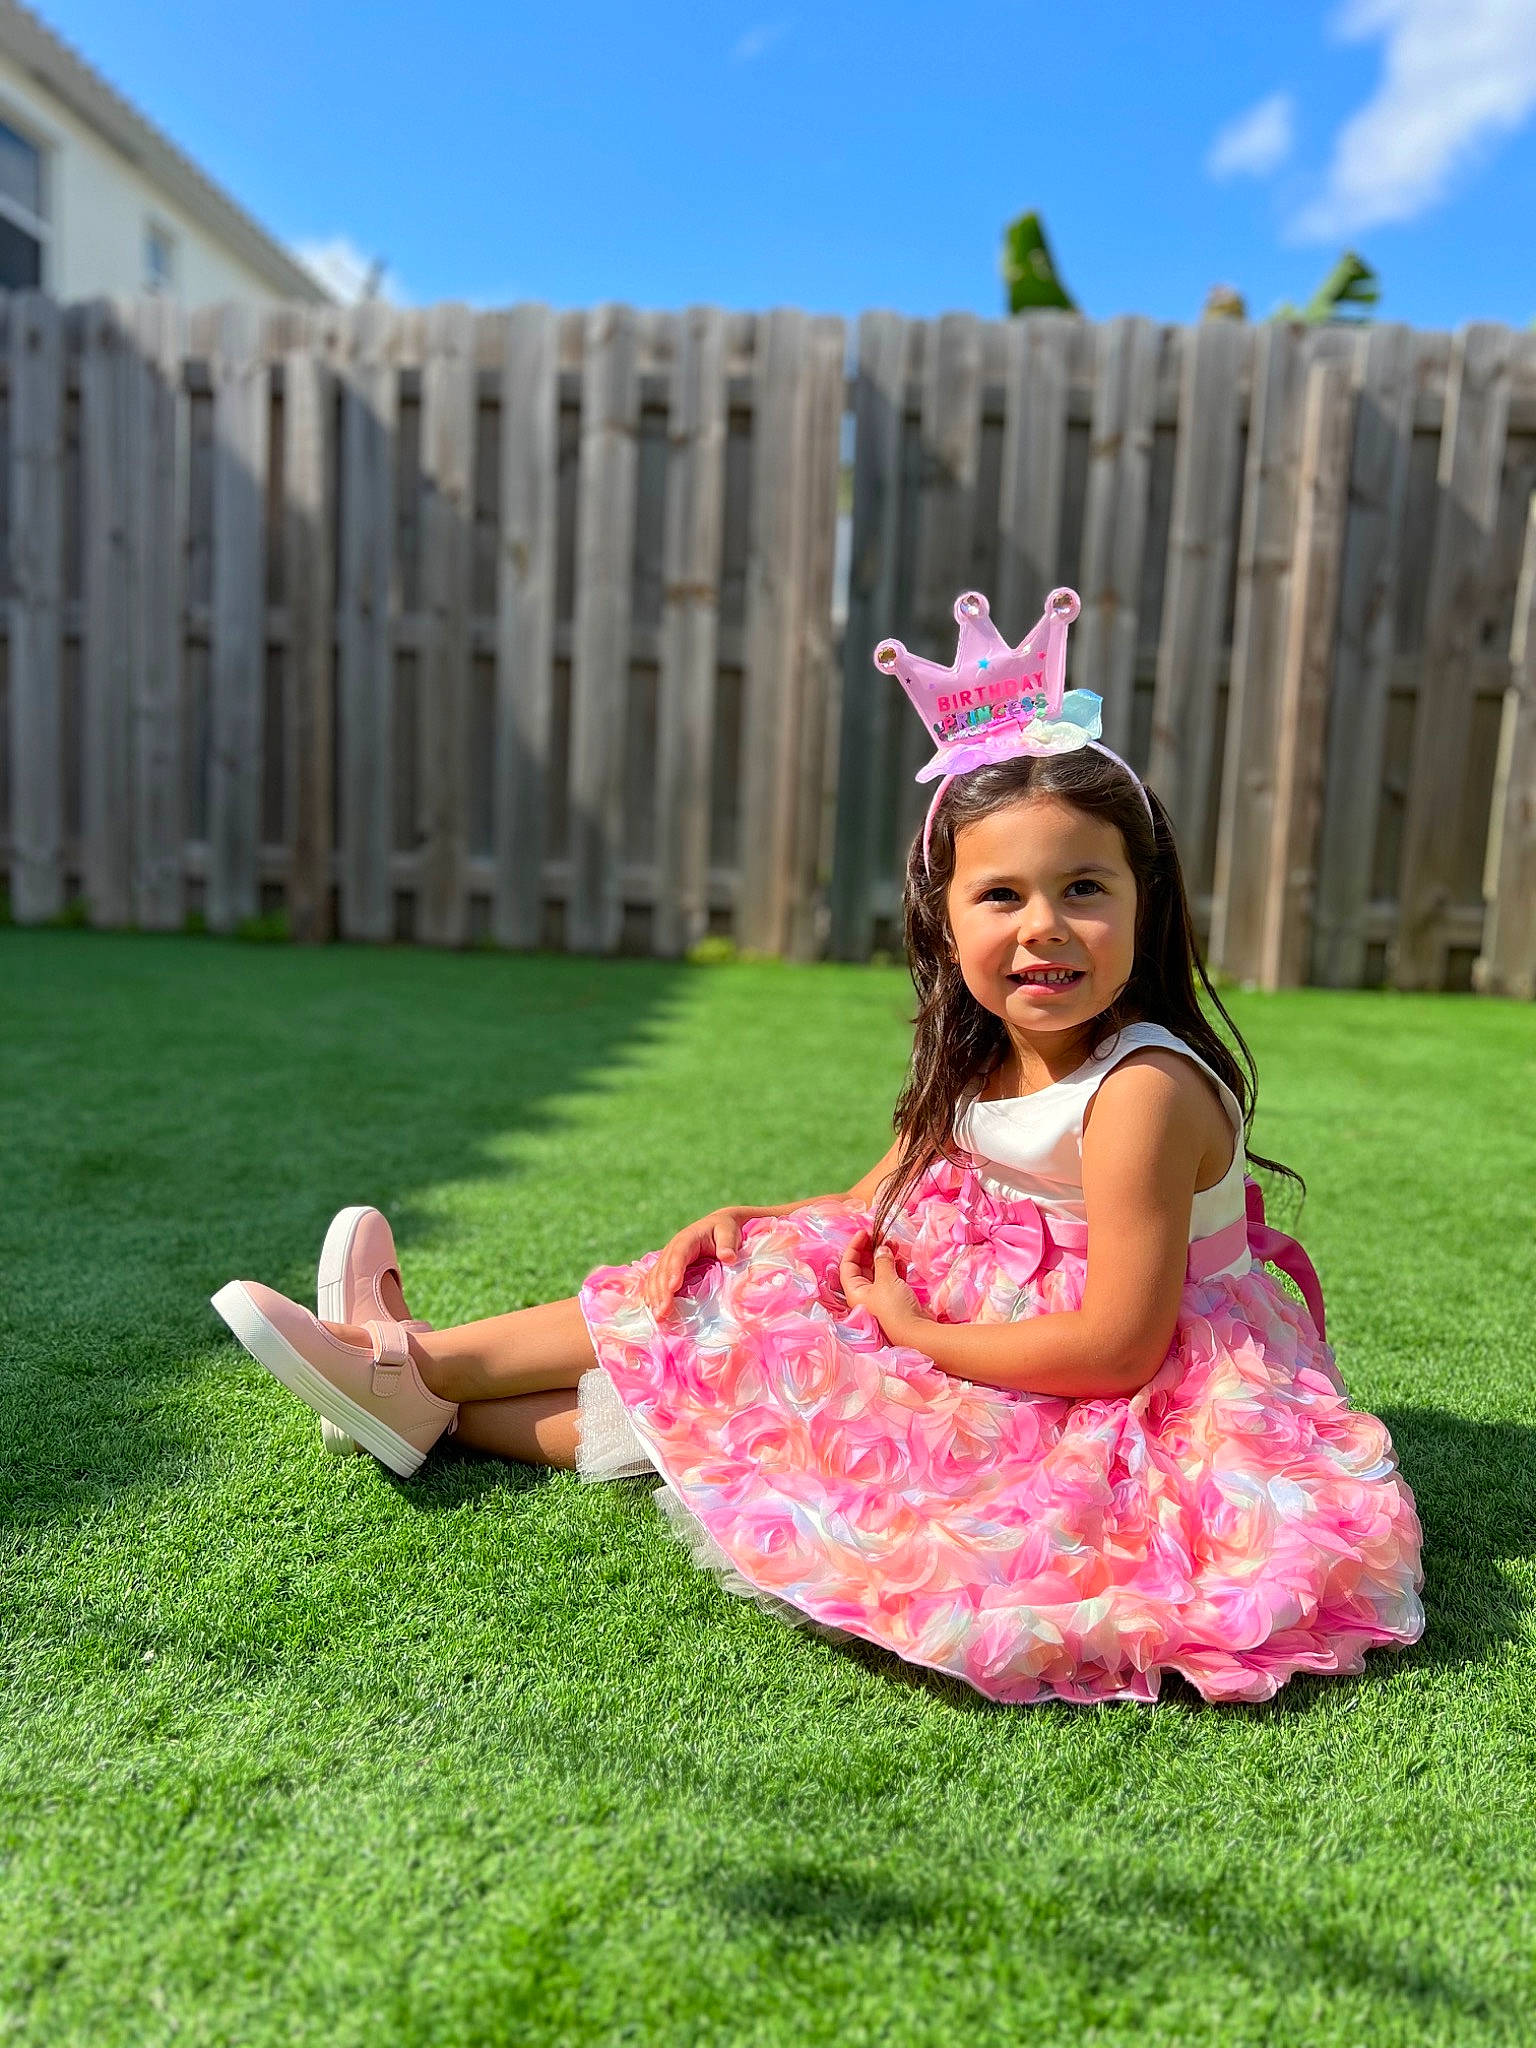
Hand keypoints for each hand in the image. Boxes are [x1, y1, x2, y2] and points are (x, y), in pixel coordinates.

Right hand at [643, 1207, 759, 1316]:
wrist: (718, 1225)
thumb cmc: (724, 1230)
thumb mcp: (728, 1233)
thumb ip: (728, 1244)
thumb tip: (728, 1257)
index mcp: (687, 1239)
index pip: (678, 1254)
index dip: (674, 1271)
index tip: (673, 1288)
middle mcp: (673, 1249)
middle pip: (663, 1270)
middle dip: (661, 1292)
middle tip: (663, 1312)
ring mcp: (668, 1259)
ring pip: (656, 1277)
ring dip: (654, 1297)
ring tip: (658, 1317)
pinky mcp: (667, 1268)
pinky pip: (655, 1281)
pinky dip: (652, 1295)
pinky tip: (653, 1310)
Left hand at [838, 1229, 928, 1344]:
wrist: (915, 1333)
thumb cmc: (894, 1308)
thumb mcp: (886, 1281)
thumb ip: (882, 1261)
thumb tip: (881, 1249)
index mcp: (854, 1291)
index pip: (848, 1265)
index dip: (854, 1247)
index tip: (865, 1233)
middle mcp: (864, 1295)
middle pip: (862, 1267)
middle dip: (871, 1250)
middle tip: (881, 1235)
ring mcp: (880, 1298)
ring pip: (878, 1272)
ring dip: (884, 1257)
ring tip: (894, 1244)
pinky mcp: (894, 1300)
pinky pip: (891, 1280)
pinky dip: (895, 1268)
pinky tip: (901, 1260)